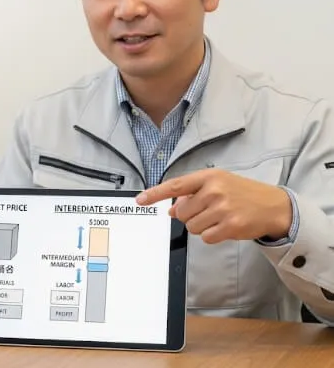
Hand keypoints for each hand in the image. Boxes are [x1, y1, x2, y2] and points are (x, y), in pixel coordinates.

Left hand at [135, 169, 291, 243]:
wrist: (274, 206)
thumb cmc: (241, 193)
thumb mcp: (217, 186)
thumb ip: (192, 195)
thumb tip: (171, 210)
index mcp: (208, 177)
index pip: (175, 186)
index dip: (155, 194)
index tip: (140, 200)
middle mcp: (214, 190)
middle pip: (182, 213)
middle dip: (191, 216)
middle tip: (209, 211)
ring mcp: (222, 208)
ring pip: (192, 227)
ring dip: (202, 227)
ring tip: (219, 218)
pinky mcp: (230, 226)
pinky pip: (206, 238)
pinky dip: (213, 236)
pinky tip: (226, 227)